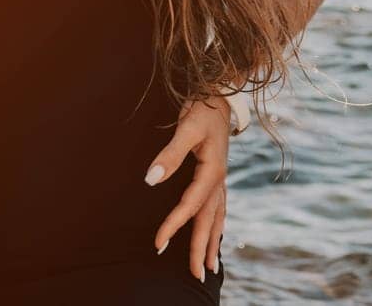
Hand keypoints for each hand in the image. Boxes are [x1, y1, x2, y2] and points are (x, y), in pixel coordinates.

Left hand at [144, 94, 232, 280]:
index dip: (174, 226)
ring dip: (212, 242)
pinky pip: (219, 208)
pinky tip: (215, 236)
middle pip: (209, 220)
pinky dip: (217, 226)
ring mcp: (220, 180)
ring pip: (217, 218)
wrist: (220, 96)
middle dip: (201, 248)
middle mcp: (219, 180)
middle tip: (196, 276)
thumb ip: (169, 155)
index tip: (158, 244)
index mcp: (212, 172)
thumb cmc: (202, 110)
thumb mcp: (186, 128)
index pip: (190, 206)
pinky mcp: (218, 176)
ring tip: (209, 267)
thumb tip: (150, 179)